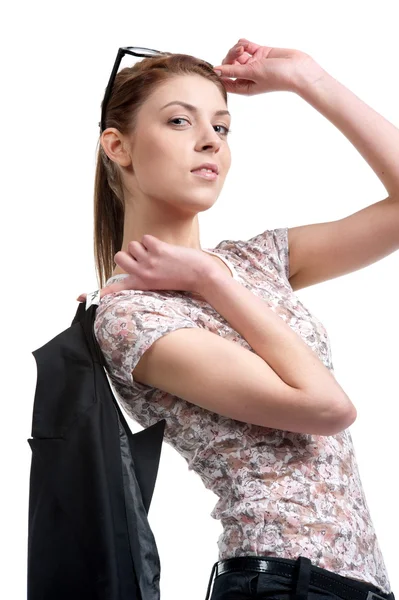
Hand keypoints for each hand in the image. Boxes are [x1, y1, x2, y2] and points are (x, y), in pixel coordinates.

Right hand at [77, 234, 215, 301]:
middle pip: (119, 256)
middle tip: (145, 259)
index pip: (114, 289)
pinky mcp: (158, 250)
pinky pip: (146, 238)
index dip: (96, 294)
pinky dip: (154, 241)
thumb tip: (130, 265)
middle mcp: (141, 275)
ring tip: (159, 256)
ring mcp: (149, 262)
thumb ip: (141, 276)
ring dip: (144, 246)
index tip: (80, 297)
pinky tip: (166, 251)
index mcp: (140, 285)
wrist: (200, 275)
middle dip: (130, 253)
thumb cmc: (180, 279)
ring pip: (134, 245)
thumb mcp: (157, 283)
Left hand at [213, 38, 318, 94]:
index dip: (219, 73)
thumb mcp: (252, 73)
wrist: (298, 69)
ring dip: (237, 49)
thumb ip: (233, 71)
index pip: (225, 80)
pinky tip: (246, 44)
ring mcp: (254, 64)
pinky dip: (243, 44)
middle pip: (229, 65)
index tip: (215, 66)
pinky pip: (246, 47)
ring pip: (237, 54)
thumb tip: (216, 70)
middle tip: (239, 52)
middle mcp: (247, 76)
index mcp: (243, 86)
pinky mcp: (260, 54)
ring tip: (243, 48)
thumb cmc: (277, 77)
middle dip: (231, 57)